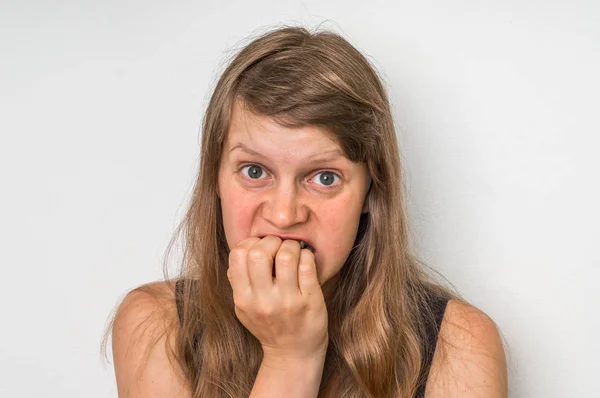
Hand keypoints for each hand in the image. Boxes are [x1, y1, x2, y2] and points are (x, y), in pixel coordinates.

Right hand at [227, 236, 328, 361]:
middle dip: (270, 241)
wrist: (293, 354)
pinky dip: (307, 255)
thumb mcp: (243, 308)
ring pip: (286, 255)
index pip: (237, 255)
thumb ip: (238, 282)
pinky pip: (308, 264)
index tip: (260, 248)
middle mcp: (263, 301)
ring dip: (291, 246)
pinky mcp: (310, 300)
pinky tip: (305, 260)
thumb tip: (243, 249)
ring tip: (293, 252)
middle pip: (259, 252)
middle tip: (278, 247)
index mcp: (243, 299)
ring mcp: (288, 301)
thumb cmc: (269, 324)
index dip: (249, 243)